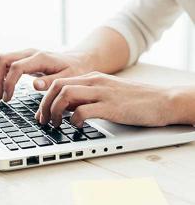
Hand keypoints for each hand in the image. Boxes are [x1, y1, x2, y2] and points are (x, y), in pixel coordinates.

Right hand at [0, 49, 90, 101]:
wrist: (79, 60)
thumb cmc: (75, 71)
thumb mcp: (68, 78)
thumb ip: (51, 82)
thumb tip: (35, 86)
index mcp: (40, 58)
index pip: (16, 67)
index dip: (8, 83)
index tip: (8, 98)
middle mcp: (30, 53)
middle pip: (2, 59)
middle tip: (0, 97)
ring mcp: (26, 54)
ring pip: (1, 59)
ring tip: (1, 95)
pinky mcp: (24, 58)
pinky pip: (6, 63)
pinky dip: (1, 75)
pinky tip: (5, 88)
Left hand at [36, 72, 175, 127]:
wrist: (162, 100)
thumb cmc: (133, 100)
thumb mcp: (105, 94)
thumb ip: (86, 98)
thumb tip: (67, 109)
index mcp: (92, 78)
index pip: (59, 82)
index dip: (45, 99)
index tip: (42, 114)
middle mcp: (94, 82)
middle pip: (57, 87)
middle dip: (45, 105)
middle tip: (43, 121)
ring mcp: (102, 93)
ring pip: (66, 95)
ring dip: (55, 111)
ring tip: (56, 124)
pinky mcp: (111, 106)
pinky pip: (84, 110)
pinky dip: (74, 120)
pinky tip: (77, 126)